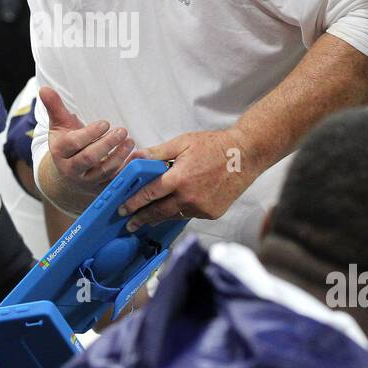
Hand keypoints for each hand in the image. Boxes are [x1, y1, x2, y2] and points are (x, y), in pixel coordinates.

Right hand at [40, 87, 134, 196]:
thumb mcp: (59, 125)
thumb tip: (44, 88)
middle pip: (89, 158)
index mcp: (60, 151)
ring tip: (130, 141)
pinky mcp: (100, 188)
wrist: (67, 174)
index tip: (105, 123)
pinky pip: (116, 181)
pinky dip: (128, 169)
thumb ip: (54, 106)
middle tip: (122, 131)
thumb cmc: (66, 143)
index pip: (74, 143)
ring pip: (104, 171)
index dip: (90, 133)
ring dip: (120, 156)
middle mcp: (71, 169)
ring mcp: (86, 180)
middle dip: (107, 144)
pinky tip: (137, 157)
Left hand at [118, 128, 256, 229]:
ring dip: (159, 218)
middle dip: (142, 219)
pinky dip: (179, 212)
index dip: (134, 203)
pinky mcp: (212, 213)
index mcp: (180, 178)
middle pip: (159, 212)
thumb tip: (135, 157)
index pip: (150, 194)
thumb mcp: (183, 143)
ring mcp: (202, 208)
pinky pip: (189, 215)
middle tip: (129, 224)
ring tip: (146, 220)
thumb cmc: (213, 146)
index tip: (122, 209)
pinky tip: (172, 209)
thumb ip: (157, 153)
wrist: (245, 156)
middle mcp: (190, 197)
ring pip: (174, 215)